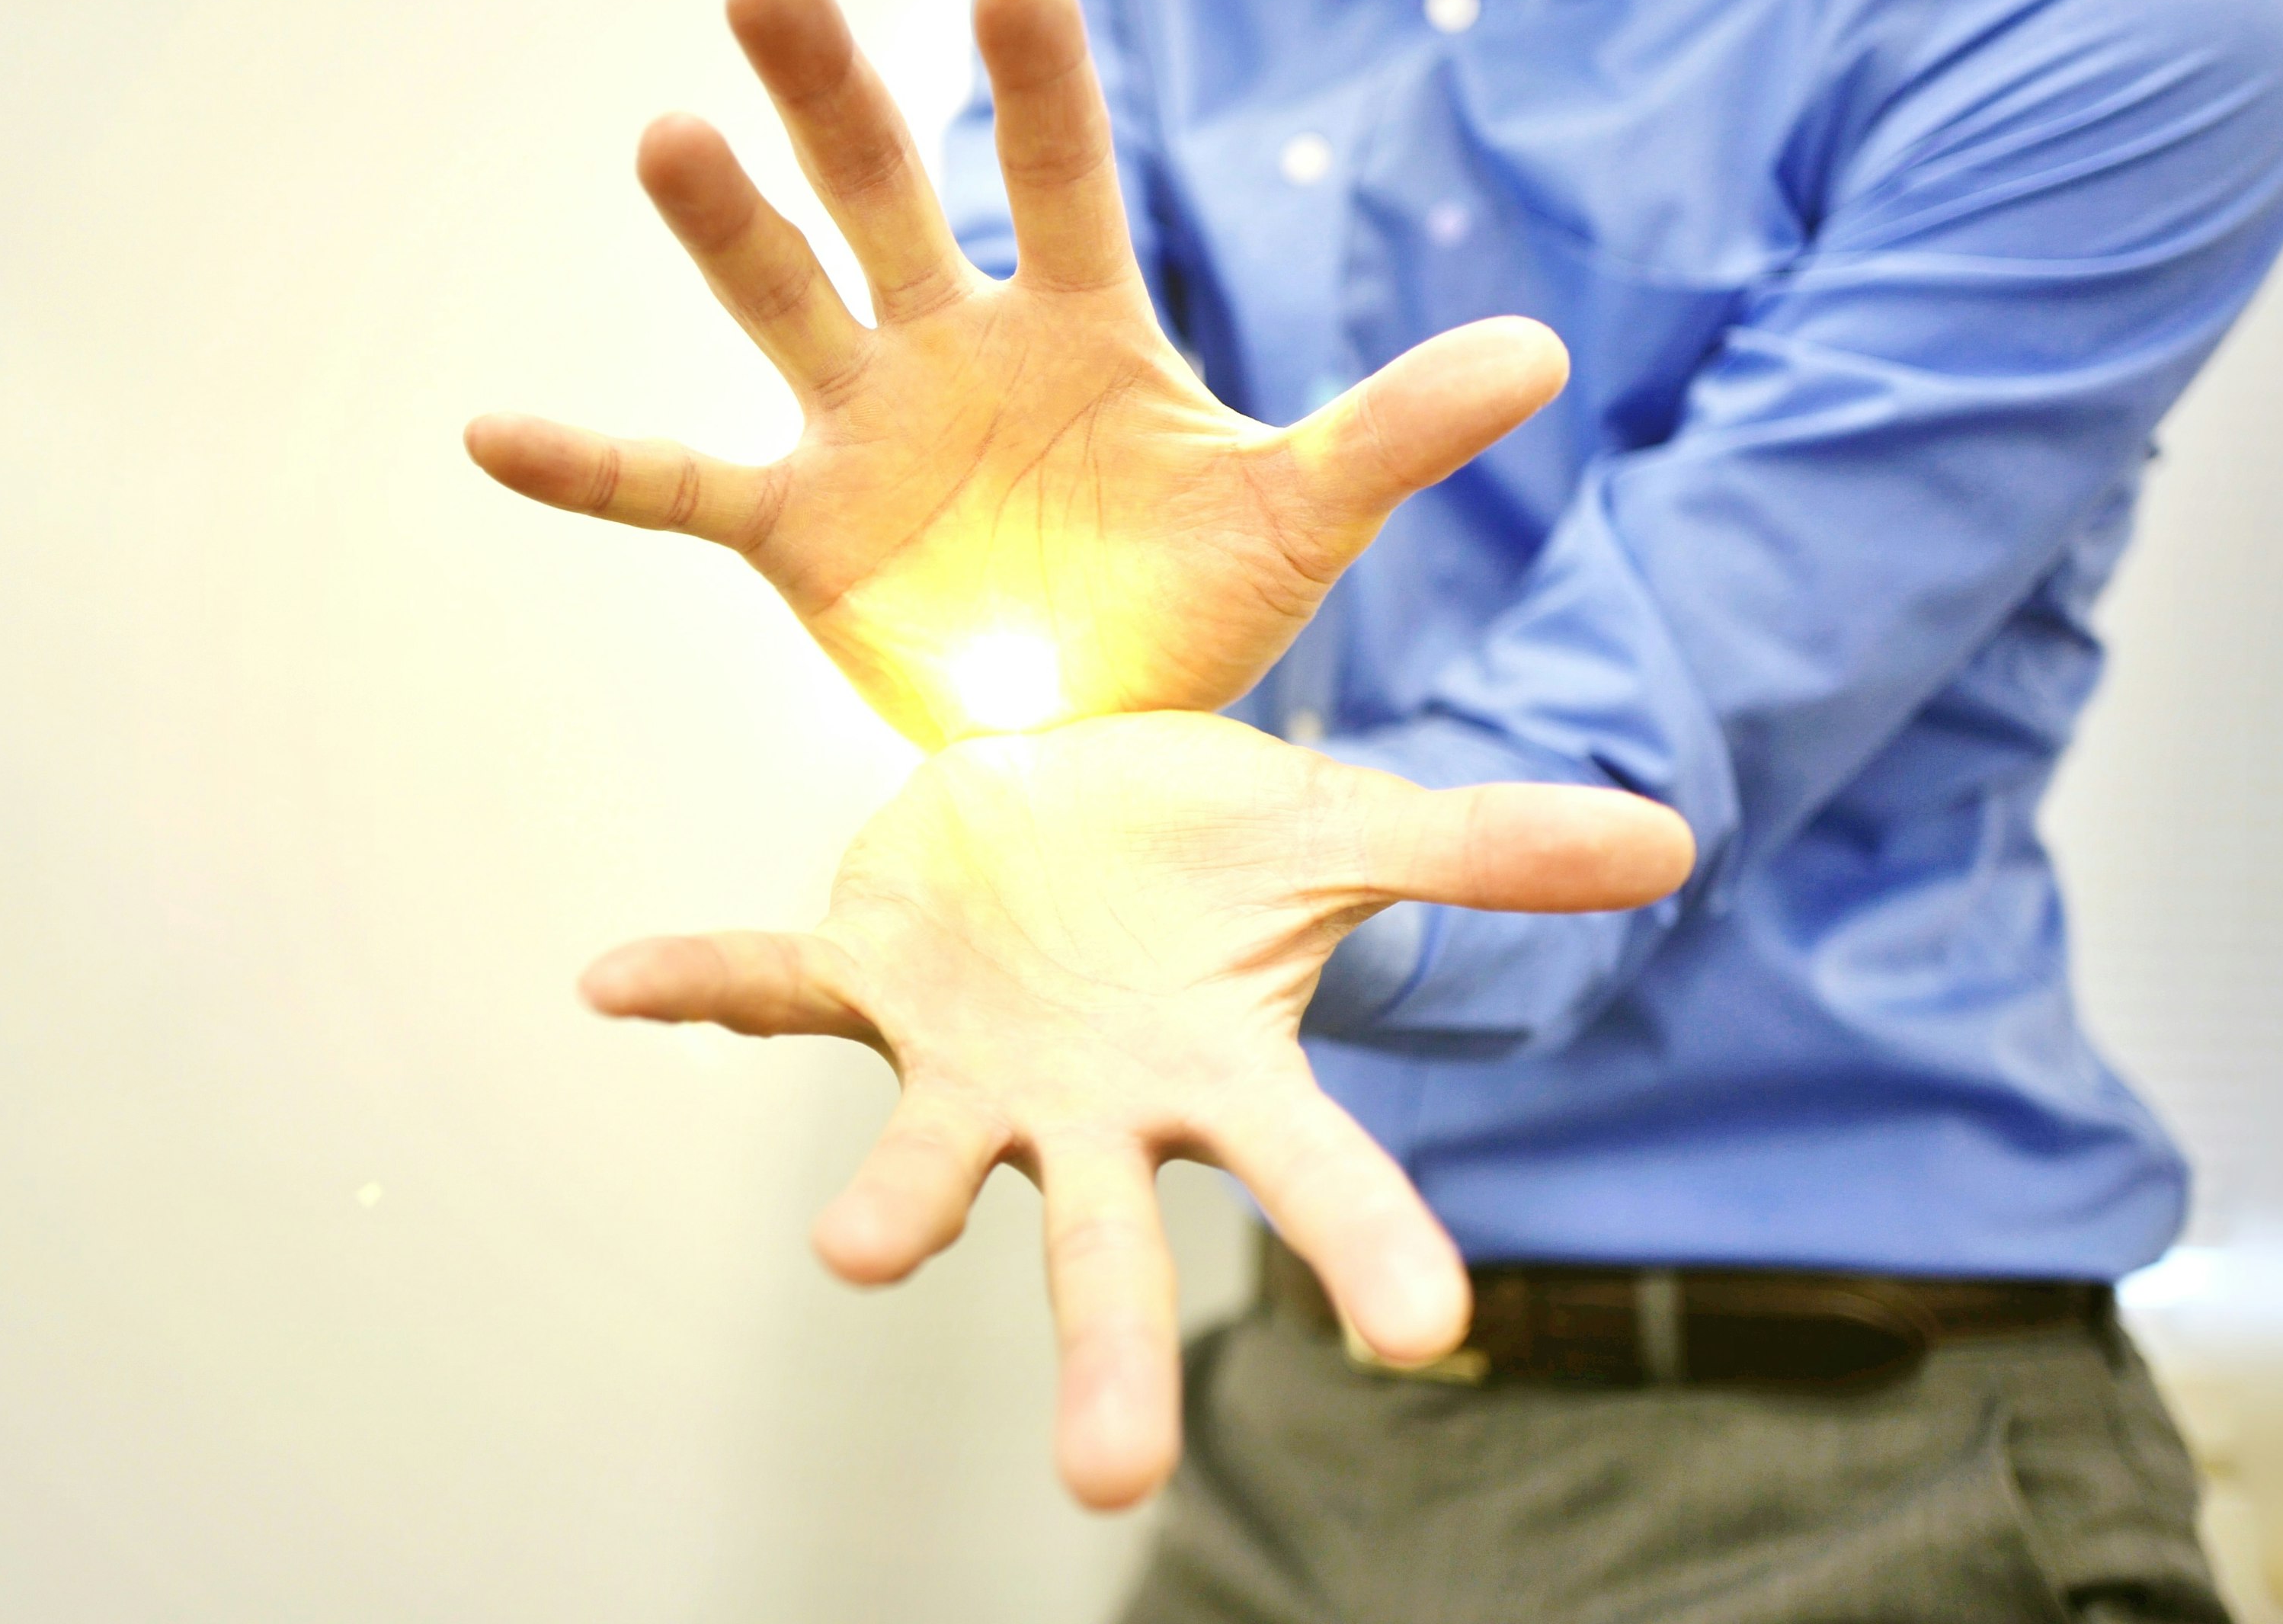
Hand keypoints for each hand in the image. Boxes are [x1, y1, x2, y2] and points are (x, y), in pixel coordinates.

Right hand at [466, 0, 1566, 746]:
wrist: (1104, 730)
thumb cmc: (1197, 604)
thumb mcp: (1297, 518)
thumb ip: (1393, 432)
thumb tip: (1543, 353)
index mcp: (1077, 319)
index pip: (1059, 173)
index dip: (1040, 82)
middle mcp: (951, 342)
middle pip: (885, 193)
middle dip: (834, 92)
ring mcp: (861, 427)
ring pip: (780, 301)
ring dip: (725, 227)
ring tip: (671, 136)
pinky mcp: (795, 528)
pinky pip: (675, 488)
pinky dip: (590, 465)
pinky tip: (489, 432)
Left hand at [579, 711, 1694, 1507]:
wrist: (1086, 798)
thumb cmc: (1217, 850)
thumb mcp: (1345, 835)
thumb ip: (1485, 849)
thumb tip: (1669, 837)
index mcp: (1218, 1072)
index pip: (1315, 1170)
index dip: (1365, 1245)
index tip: (1432, 1335)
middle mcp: (1092, 1105)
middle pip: (1110, 1247)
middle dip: (1109, 1356)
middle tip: (1105, 1485)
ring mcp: (969, 1059)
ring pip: (929, 1156)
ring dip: (895, 1206)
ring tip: (860, 1252)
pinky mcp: (869, 978)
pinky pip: (777, 988)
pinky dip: (703, 982)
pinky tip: (613, 981)